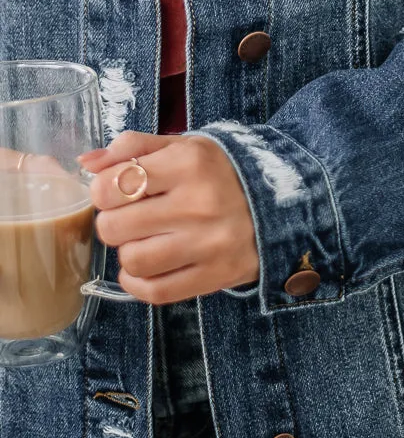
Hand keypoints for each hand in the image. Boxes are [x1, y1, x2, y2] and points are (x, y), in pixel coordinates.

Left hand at [77, 132, 258, 303]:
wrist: (283, 203)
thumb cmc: (221, 172)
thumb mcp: (184, 146)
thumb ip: (133, 147)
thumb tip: (86, 164)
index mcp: (189, 162)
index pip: (112, 184)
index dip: (103, 190)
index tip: (116, 191)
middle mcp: (199, 202)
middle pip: (114, 227)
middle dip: (114, 222)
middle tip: (131, 217)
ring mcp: (208, 243)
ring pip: (132, 260)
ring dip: (129, 252)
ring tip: (145, 240)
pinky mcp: (215, 275)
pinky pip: (154, 291)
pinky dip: (139, 282)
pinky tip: (149, 266)